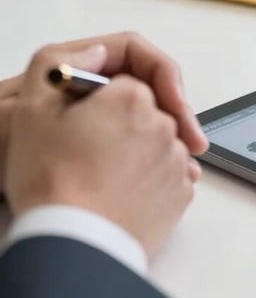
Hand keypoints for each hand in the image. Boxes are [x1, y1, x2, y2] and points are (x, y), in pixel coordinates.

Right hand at [4, 35, 205, 256]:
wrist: (73, 244)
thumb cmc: (50, 179)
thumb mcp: (32, 109)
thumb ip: (61, 65)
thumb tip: (98, 54)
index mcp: (132, 97)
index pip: (122, 85)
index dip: (100, 100)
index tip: (81, 120)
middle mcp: (163, 124)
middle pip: (144, 112)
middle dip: (121, 126)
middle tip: (87, 153)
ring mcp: (176, 160)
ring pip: (156, 145)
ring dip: (136, 153)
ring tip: (100, 178)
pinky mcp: (181, 193)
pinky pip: (169, 176)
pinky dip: (150, 180)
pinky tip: (121, 193)